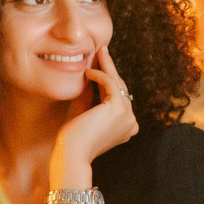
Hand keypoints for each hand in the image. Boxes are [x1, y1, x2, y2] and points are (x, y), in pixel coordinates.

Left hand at [51, 46, 138, 186]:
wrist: (71, 153)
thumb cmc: (74, 137)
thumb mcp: (85, 111)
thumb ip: (91, 94)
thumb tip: (91, 72)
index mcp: (126, 128)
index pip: (119, 98)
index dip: (109, 80)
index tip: (99, 65)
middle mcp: (131, 123)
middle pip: (121, 89)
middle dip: (110, 68)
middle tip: (102, 50)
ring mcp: (128, 117)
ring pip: (118, 84)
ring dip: (107, 66)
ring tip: (99, 50)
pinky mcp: (119, 109)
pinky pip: (111, 84)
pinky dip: (100, 74)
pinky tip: (88, 71)